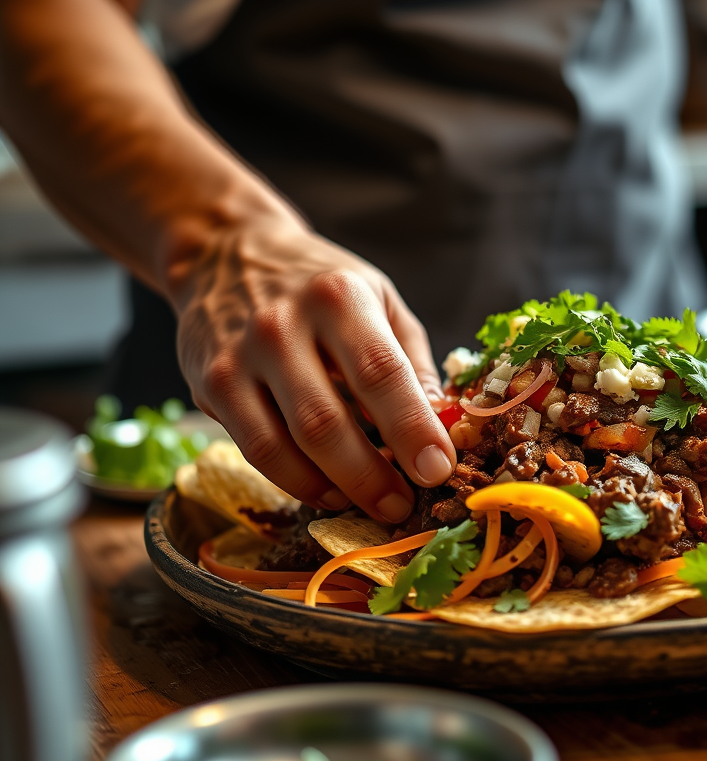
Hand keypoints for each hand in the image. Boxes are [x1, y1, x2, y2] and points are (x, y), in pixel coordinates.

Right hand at [174, 214, 455, 521]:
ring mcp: (239, 359)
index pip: (380, 373)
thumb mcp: (379, 300)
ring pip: (283, 446)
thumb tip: (442, 427)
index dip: (411, 428)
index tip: (438, 469)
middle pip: (325, 422)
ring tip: (370, 504)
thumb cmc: (319, 284)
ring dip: (332, 488)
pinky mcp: (210, 386)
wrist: (225, 254)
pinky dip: (295, 481)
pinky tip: (327, 489)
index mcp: (338, 298)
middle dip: (370, 476)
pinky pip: (255, 451)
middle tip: (403, 505)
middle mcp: (281, 326)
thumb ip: (411, 362)